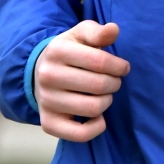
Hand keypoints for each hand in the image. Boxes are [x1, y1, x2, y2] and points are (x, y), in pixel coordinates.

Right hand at [34, 20, 129, 140]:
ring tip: (105, 94)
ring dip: (107, 101)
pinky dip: (96, 127)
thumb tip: (114, 29)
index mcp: (57, 50)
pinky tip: (99, 116)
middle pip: (98, 85)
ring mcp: (46, 101)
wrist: (39, 71)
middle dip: (114, 83)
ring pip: (92, 108)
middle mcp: (48, 76)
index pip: (99, 61)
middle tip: (114, 81)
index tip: (124, 67)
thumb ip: (98, 32)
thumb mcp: (81, 34)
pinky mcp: (48, 122)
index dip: (119, 66)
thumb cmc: (69, 51)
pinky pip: (79, 134)